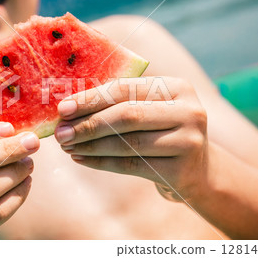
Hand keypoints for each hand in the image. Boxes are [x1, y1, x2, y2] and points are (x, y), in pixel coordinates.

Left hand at [54, 77, 207, 201]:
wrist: (197, 169)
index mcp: (177, 87)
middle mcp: (189, 111)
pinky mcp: (182, 170)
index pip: (126, 89)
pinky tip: (80, 158)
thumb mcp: (149, 110)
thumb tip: (68, 108)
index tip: (62, 109)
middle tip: (60, 133)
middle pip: (126, 115)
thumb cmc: (161, 131)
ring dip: (90, 145)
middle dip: (88, 124)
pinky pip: (131, 165)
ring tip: (66, 146)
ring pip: (127, 143)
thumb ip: (117, 103)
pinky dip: (100, 162)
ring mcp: (189, 141)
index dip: (91, 98)